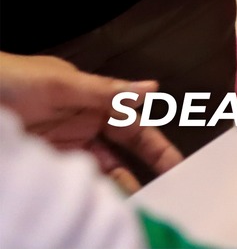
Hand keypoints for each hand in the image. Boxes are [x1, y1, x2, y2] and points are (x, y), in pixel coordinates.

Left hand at [0, 53, 182, 184]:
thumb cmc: (12, 78)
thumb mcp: (61, 83)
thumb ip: (106, 91)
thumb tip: (151, 89)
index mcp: (96, 101)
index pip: (136, 127)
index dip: (156, 146)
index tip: (176, 164)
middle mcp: (86, 125)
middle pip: (124, 152)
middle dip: (144, 169)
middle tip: (165, 189)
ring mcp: (66, 146)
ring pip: (101, 169)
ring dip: (116, 184)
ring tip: (133, 201)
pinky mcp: (46, 162)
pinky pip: (75, 179)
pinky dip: (89, 190)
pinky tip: (100, 199)